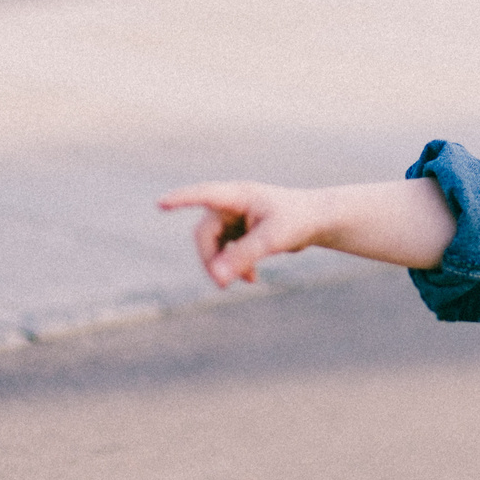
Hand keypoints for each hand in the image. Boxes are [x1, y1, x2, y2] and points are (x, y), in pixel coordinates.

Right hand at [158, 181, 326, 287]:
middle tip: (222, 284)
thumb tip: (217, 278)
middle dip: (210, 259)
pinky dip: (235, 266)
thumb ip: (243, 257)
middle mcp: (231, 204)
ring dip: (224, 265)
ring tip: (247, 281)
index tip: (161, 203)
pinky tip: (251, 278)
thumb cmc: (297, 221)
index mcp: (238, 195)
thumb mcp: (271, 239)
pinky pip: (226, 252)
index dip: (181, 199)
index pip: (204, 195)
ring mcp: (234, 218)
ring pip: (214, 246)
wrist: (318, 220)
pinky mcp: (240, 231)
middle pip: (205, 234)